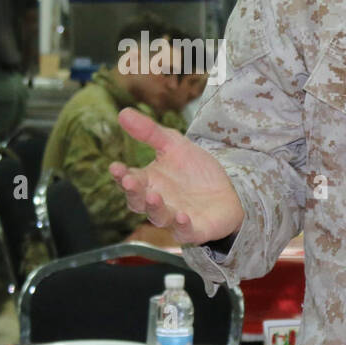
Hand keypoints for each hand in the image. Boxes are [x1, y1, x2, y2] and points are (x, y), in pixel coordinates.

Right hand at [109, 107, 243, 244]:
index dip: (121, 175)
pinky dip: (181, 226)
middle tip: (129, 180)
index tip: (115, 167)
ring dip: (154, 207)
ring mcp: (175, 217)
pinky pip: (184, 232)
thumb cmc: (196, 170)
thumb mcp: (174, 144)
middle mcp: (158, 202)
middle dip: (133, 192)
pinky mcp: (195, 230)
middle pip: (138, 202)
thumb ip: (149, 132)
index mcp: (149, 182)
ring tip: (153, 195)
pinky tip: (182, 216)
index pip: (130, 180)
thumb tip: (122, 112)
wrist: (230, 188)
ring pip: (159, 217)